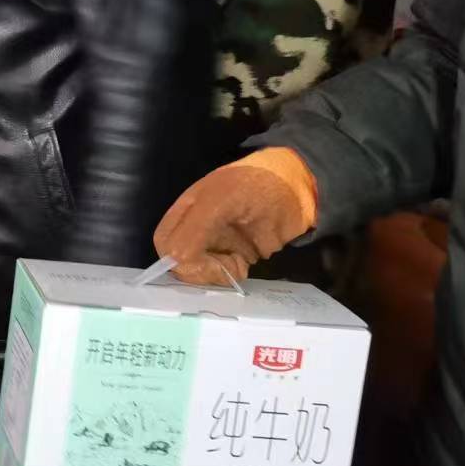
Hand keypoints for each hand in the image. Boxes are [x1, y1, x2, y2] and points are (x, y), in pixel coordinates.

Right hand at [152, 160, 311, 286]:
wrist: (299, 189)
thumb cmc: (256, 186)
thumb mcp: (219, 201)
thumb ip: (193, 229)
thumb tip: (177, 260)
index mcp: (186, 210)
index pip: (165, 242)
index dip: (176, 257)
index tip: (203, 261)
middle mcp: (196, 229)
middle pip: (178, 262)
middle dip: (197, 272)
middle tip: (224, 267)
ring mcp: (216, 244)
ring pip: (199, 272)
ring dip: (216, 276)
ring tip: (238, 265)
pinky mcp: (235, 257)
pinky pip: (221, 276)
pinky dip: (229, 279)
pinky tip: (243, 267)